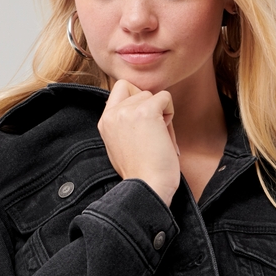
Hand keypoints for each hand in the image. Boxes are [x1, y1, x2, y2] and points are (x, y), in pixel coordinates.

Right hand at [98, 80, 180, 206]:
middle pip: (137, 90)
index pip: (120, 88)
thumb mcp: (119, 145)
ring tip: (157, 137)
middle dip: (148, 108)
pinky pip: (165, 97)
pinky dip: (170, 112)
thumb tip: (138, 107)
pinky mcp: (146, 112)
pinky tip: (165, 134)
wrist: (147, 186)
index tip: (143, 122)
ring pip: (151, 94)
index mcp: (104, 121)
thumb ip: (122, 124)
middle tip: (152, 133)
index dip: (135, 99)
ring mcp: (127, 111)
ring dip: (160, 113)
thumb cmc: (141, 172)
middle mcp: (112, 114)